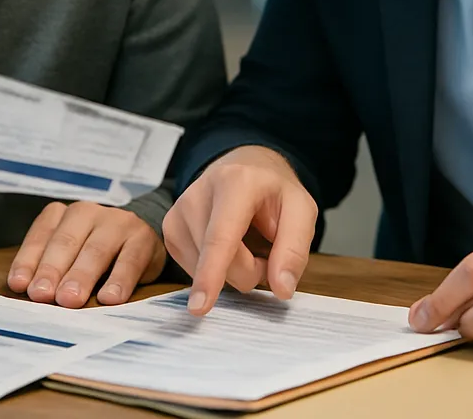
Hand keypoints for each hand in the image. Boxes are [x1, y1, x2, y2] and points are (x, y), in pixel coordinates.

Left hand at [7, 201, 165, 307]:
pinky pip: (130, 260)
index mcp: (63, 214)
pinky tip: (109, 298)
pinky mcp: (142, 238)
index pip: (42, 235)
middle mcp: (88, 213)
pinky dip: (119, 280)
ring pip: (96, 250)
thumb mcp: (69, 255)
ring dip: (81, 276)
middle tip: (42, 295)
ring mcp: (117, 223)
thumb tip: (29, 295)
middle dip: (52, 269)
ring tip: (70, 300)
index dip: (29, 260)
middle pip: (66, 241)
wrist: (141, 237)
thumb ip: (50, 270)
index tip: (20, 284)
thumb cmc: (93, 253)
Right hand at [162, 145, 316, 315]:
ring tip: (242, 240)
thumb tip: (281, 289)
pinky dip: (213, 268)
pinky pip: (192, 269)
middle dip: (249, 272)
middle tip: (265, 251)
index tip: (200, 305)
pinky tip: (223, 246)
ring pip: (203, 270)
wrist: (245, 166)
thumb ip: (294, 249)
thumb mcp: (301, 210)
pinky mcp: (171, 227)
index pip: (221, 236)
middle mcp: (199, 192)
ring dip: (230, 271)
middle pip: (219, 262)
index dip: (212, 273)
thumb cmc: (273, 191)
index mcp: (236, 183)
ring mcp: (179, 210)